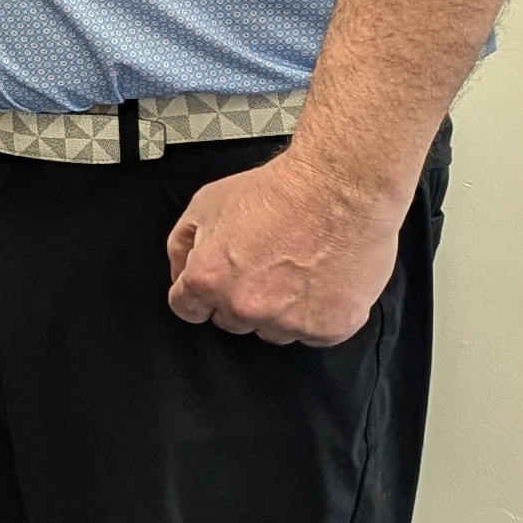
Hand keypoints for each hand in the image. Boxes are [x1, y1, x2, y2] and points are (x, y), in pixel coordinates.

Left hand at [164, 151, 400, 347]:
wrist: (342, 187)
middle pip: (231, 321)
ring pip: (274, 332)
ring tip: (299, 272)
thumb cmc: (278, 190)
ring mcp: (289, 322)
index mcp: (208, 279)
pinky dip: (319, 315)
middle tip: (266, 266)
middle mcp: (245, 307)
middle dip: (241, 299)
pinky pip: (315, 334)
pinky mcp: (330, 328)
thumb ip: (182, 245)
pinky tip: (324, 282)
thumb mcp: (206, 204)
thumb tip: (180, 274)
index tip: (218, 283)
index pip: (187, 308)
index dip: (201, 293)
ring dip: (280, 311)